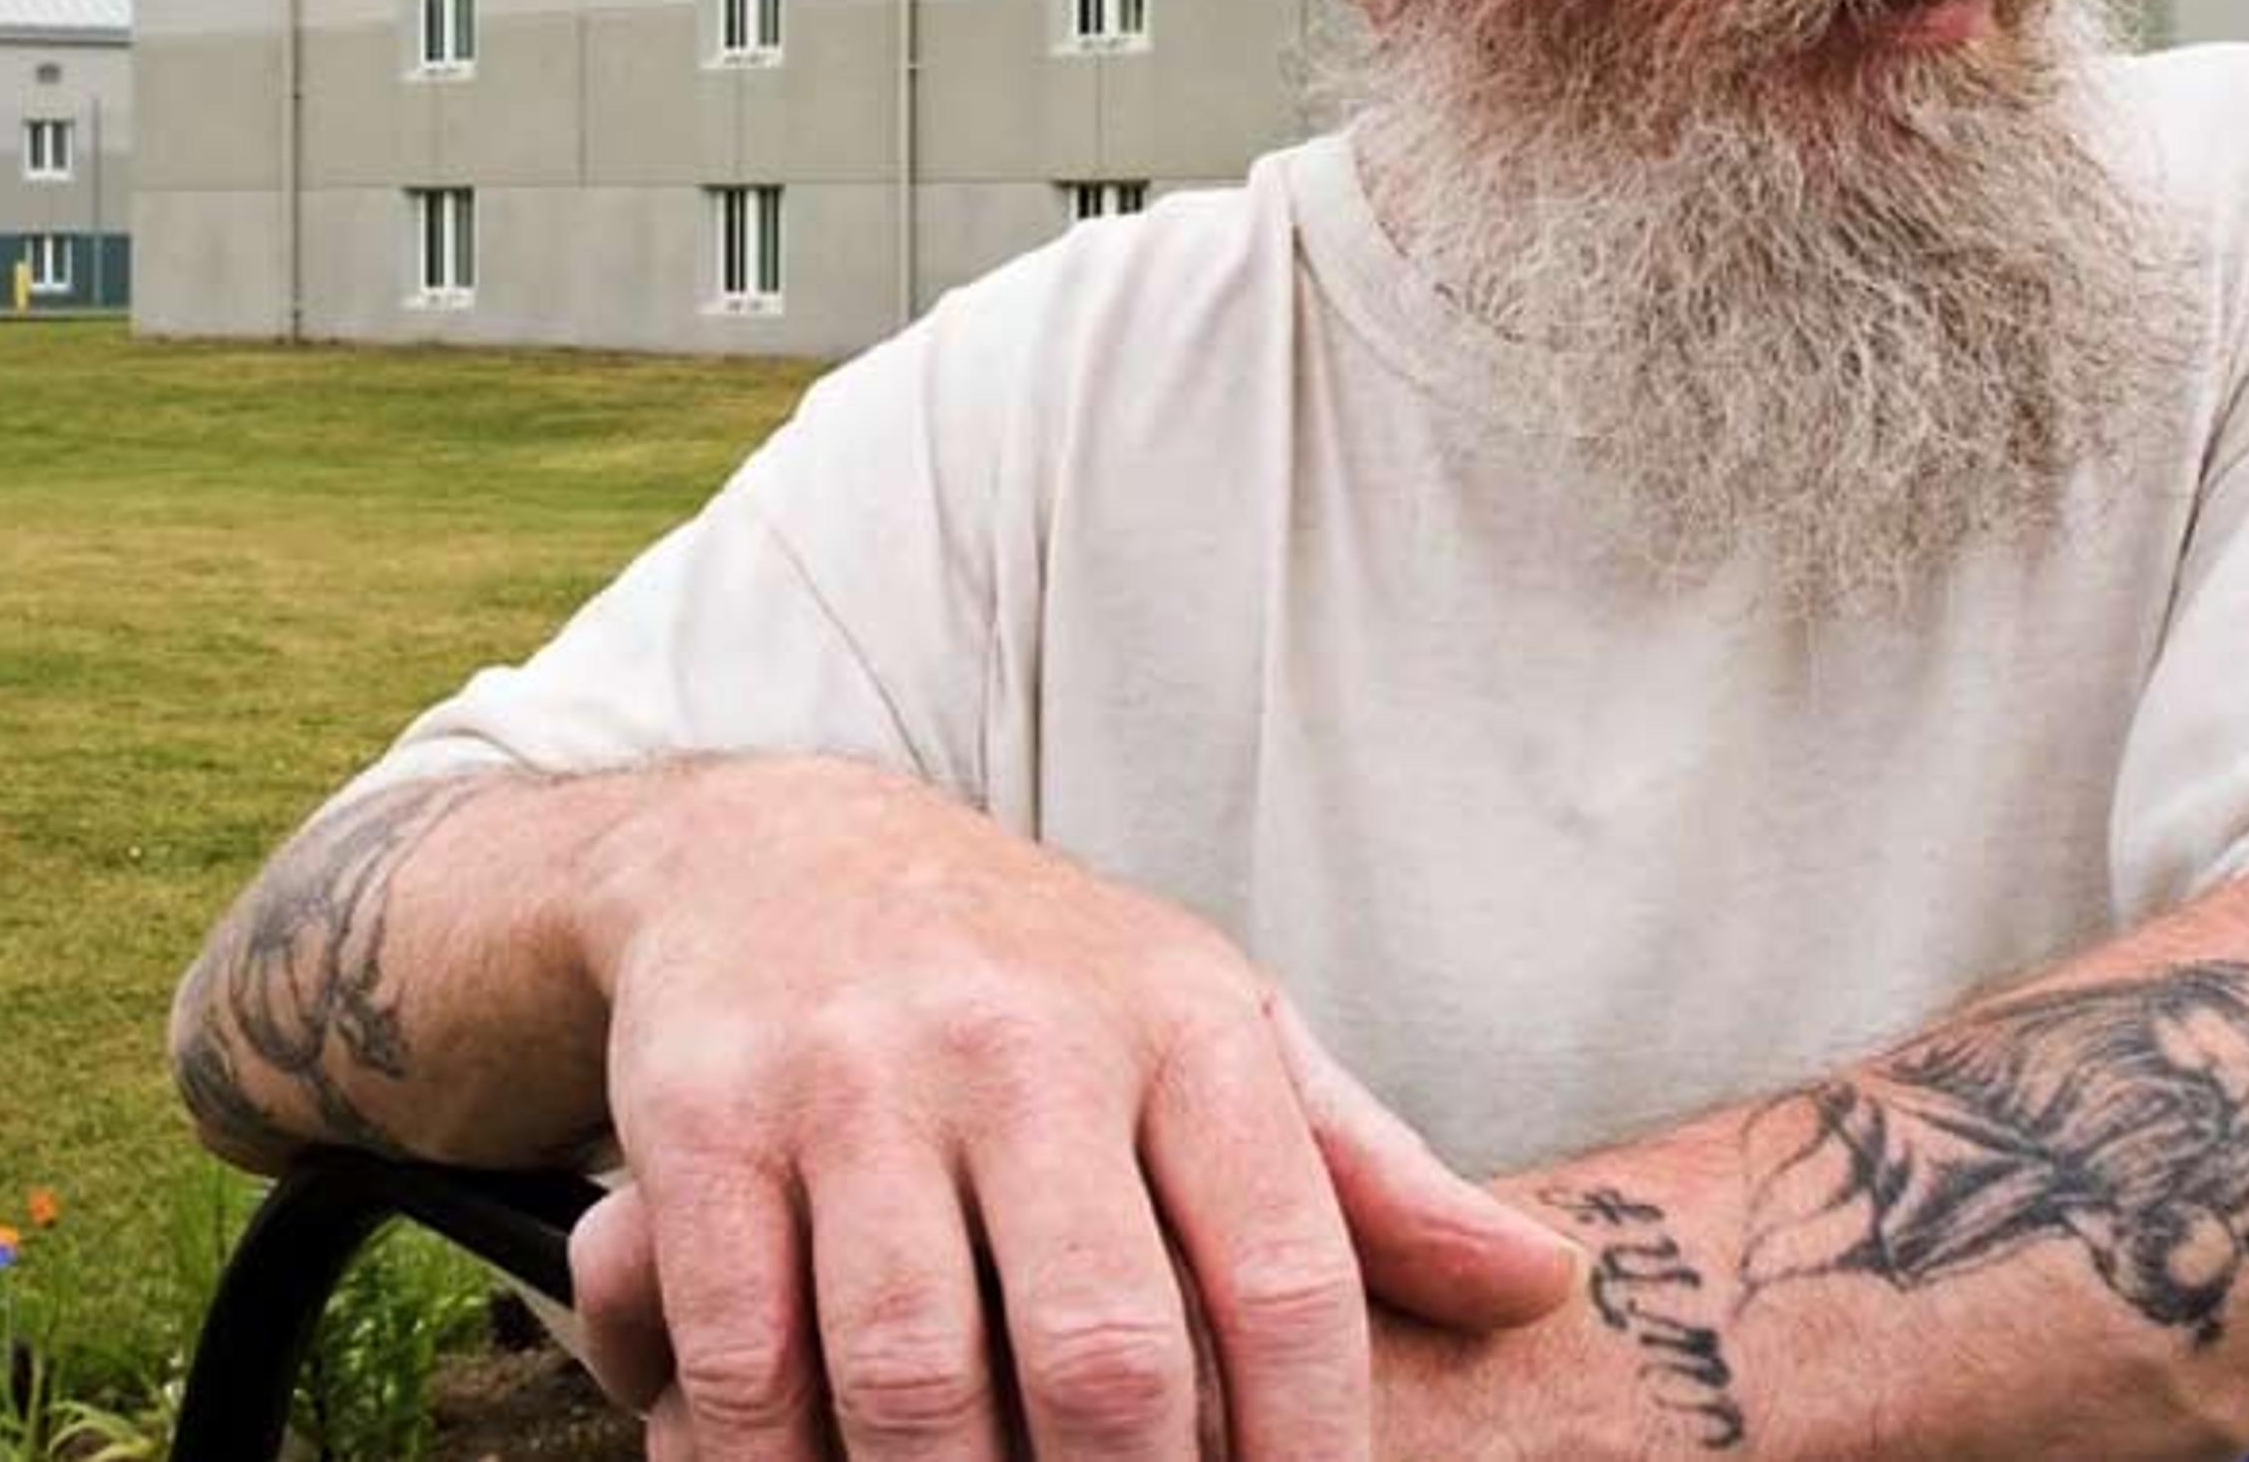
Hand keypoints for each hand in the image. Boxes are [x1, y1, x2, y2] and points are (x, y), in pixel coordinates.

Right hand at [565, 757, 1577, 1458]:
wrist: (769, 848)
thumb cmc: (1030, 978)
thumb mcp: (1212, 1025)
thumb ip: (1365, 1172)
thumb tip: (1545, 1286)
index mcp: (1178, 1028)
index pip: (1289, 1280)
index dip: (1314, 1454)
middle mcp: (1021, 1045)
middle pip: (1104, 1359)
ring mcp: (853, 1079)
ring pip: (917, 1377)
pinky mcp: (703, 1116)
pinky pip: (749, 1353)